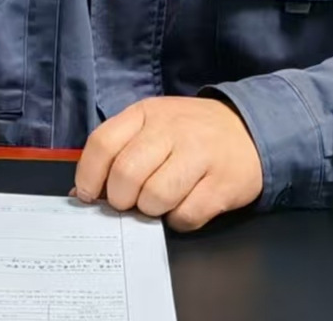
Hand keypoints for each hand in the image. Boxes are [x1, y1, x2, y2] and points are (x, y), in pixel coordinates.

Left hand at [73, 96, 262, 230]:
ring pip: (154, 198)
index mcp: (147, 113)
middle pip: (126, 175)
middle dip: (122, 199)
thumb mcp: (153, 127)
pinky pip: (185, 216)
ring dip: (152, 210)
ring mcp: (199, 155)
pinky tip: (186, 203)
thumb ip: (118, 152)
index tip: (90, 195)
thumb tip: (82, 193)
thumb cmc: (192, 134)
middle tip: (132, 200)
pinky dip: (179, 219)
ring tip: (162, 199)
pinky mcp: (221, 184)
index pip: (103, 143)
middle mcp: (172, 130)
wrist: (251, 131)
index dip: (89, 176)